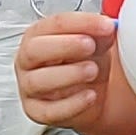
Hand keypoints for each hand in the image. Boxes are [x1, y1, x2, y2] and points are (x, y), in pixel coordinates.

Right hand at [16, 11, 116, 129]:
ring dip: (69, 74)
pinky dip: (72, 104)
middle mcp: (28, 60)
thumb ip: (100, 33)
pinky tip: (90, 95)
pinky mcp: (36, 111)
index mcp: (38, 35)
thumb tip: (107, 27)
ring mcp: (29, 87)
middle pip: (34, 49)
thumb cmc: (85, 62)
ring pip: (37, 81)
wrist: (93, 94)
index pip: (54, 24)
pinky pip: (49, 111)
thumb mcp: (96, 42)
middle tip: (90, 45)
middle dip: (65, 46)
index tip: (105, 25)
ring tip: (92, 70)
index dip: (81, 23)